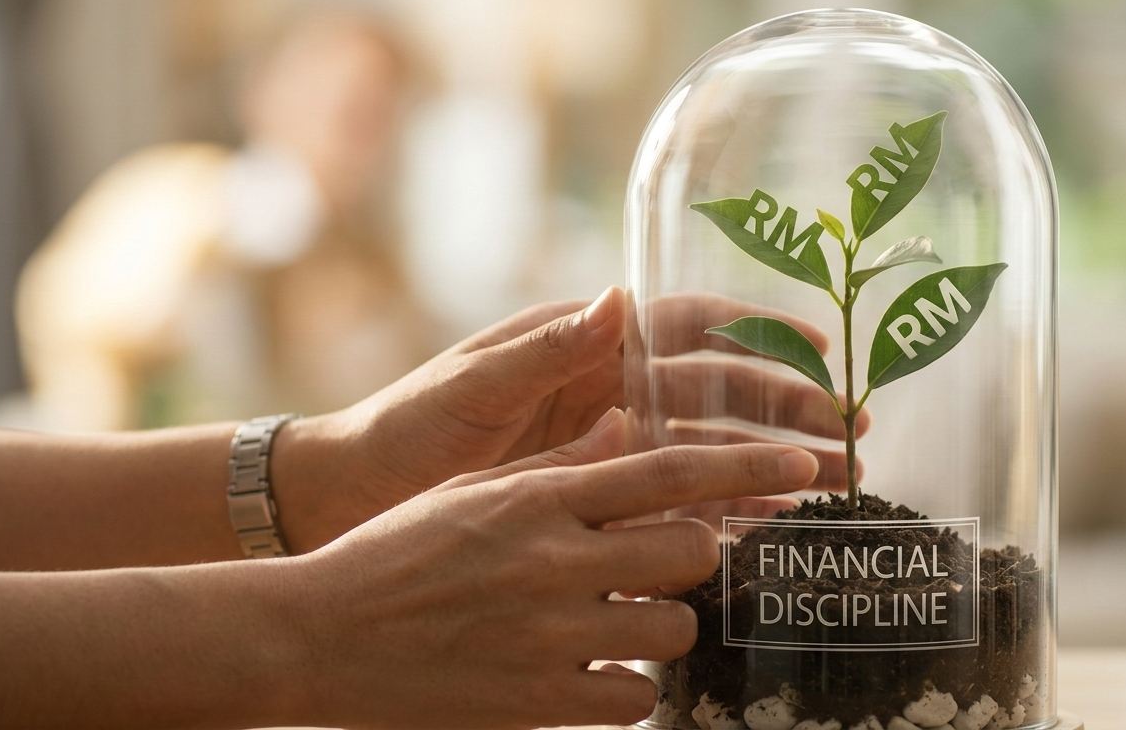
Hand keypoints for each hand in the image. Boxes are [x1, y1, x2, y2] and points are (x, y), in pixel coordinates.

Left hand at [273, 287, 867, 550]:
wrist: (352, 495)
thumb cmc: (404, 427)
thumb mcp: (471, 386)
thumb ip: (543, 350)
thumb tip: (617, 301)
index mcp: (579, 344)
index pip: (681, 328)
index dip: (752, 332)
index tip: (815, 345)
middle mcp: (602, 387)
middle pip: (715, 390)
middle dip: (785, 405)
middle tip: (851, 431)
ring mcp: (602, 443)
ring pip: (704, 447)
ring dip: (767, 461)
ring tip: (831, 485)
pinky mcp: (593, 493)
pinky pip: (670, 498)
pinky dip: (720, 510)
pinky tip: (766, 527)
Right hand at [278, 413, 820, 729]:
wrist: (318, 637)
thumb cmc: (393, 553)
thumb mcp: (473, 490)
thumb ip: (559, 462)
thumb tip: (627, 425)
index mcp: (540, 496)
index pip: (669, 470)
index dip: (749, 464)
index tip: (807, 462)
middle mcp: (556, 558)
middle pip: (691, 553)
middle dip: (692, 560)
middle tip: (661, 569)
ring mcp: (551, 634)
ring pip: (673, 630)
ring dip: (661, 629)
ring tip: (616, 625)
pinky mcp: (541, 702)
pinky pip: (635, 700)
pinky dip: (625, 690)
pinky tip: (588, 675)